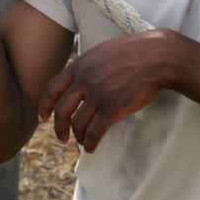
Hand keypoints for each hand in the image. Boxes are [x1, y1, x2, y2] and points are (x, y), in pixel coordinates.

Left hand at [39, 30, 177, 151]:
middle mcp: (84, 81)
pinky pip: (95, 132)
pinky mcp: (112, 109)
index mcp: (80, 66)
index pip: (52, 88)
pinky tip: (92, 147)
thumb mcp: (102, 52)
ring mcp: (98, 95)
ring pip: (78, 124)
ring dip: (78, 137)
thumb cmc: (134, 52)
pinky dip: (91, 143)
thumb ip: (87, 66)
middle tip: (61, 137)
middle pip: (62, 111)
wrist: (155, 57)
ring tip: (83, 142)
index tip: (43, 118)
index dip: (44, 106)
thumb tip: (79, 80)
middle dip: (59, 128)